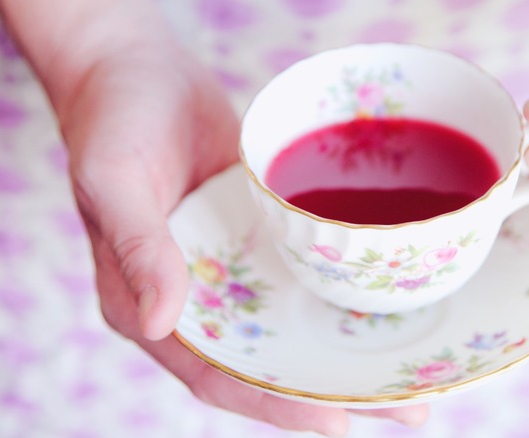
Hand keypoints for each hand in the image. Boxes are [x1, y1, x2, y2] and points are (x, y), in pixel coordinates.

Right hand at [55, 38, 428, 436]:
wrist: (138, 71)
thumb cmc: (112, 123)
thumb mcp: (114, 181)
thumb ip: (138, 250)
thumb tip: (160, 322)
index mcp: (148, 305)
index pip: (215, 373)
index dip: (272, 403)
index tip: (334, 420)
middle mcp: (198, 299)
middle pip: (269, 362)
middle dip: (332, 391)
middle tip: (406, 411)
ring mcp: (233, 270)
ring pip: (294, 324)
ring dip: (349, 351)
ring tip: (417, 374)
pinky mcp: (260, 238)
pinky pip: (303, 275)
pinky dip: (341, 296)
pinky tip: (386, 303)